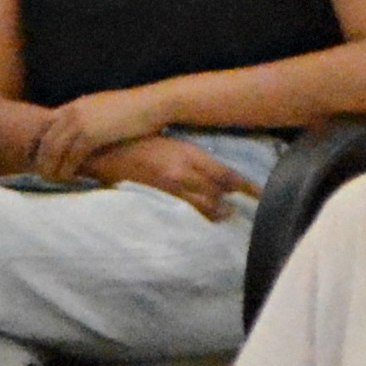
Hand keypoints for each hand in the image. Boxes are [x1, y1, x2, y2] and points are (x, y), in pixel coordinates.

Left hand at [21, 90, 154, 184]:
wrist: (154, 104)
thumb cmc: (136, 110)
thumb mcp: (106, 110)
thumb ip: (91, 119)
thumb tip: (86, 135)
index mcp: (75, 105)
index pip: (46, 125)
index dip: (40, 144)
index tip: (39, 159)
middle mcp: (73, 112)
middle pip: (45, 139)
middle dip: (41, 159)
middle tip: (42, 176)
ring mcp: (80, 122)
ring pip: (54, 150)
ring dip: (51, 168)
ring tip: (52, 181)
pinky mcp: (91, 135)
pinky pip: (71, 156)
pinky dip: (67, 169)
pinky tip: (69, 179)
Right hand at [91, 135, 258, 216]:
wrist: (105, 153)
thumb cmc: (139, 142)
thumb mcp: (172, 143)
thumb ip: (195, 158)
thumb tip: (215, 172)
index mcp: (190, 154)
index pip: (227, 176)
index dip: (246, 188)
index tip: (260, 194)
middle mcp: (184, 174)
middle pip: (218, 195)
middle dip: (230, 203)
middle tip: (239, 209)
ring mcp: (171, 191)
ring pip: (204, 209)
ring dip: (216, 214)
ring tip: (223, 217)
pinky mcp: (158, 203)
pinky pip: (184, 216)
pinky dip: (195, 220)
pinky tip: (200, 223)